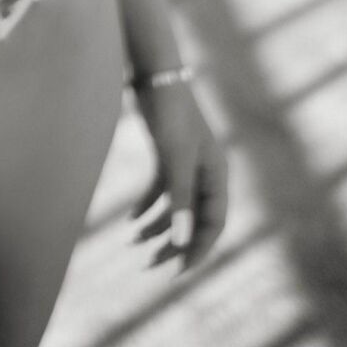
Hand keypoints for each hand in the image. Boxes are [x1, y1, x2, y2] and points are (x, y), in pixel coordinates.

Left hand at [129, 79, 227, 276]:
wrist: (154, 74)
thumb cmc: (170, 113)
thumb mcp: (174, 158)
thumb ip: (180, 200)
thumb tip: (182, 243)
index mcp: (217, 175)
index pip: (214, 224)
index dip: (198, 250)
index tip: (176, 272)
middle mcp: (205, 173)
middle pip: (195, 220)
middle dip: (174, 244)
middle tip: (150, 265)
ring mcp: (186, 164)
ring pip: (176, 208)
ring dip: (158, 227)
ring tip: (134, 243)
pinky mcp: (167, 155)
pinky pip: (161, 191)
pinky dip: (147, 205)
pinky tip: (130, 219)